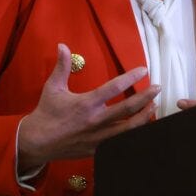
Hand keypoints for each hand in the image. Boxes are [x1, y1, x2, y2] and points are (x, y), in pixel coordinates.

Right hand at [17, 43, 159, 172]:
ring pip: (128, 129)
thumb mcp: (53, 87)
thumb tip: (62, 45)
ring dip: (144, 117)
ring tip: (154, 107)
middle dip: (146, 98)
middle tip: (157, 88)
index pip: (113, 88)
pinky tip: (141, 128)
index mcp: (86, 104)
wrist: (37, 142)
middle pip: (127, 109)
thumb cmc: (46, 113)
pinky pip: (120, 143)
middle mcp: (95, 121)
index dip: (131, 77)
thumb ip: (62, 66)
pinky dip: (133, 135)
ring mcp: (98, 138)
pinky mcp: (98, 150)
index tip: (143, 70)